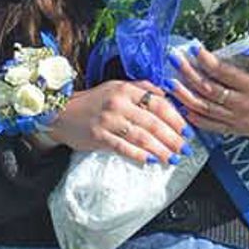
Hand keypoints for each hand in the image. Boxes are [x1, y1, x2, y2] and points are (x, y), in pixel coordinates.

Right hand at [46, 80, 191, 165]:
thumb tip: (168, 95)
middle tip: (186, 149)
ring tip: (173, 159)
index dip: (176, 118)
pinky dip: (139, 156)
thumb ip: (142, 88)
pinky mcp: (99, 136)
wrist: (61, 113)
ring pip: (141, 137)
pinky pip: (124, 148)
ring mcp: (108, 120)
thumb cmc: (94, 102)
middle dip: (173, 138)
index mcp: (126, 89)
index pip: (158, 103)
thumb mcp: (117, 87)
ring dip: (161, 150)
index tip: (188, 130)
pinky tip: (152, 161)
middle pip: (153, 122)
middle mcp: (118, 103)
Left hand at [168, 48, 248, 137]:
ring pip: (205, 108)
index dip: (207, 60)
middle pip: (209, 89)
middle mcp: (243, 105)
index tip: (194, 48)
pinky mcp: (233, 130)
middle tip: (174, 60)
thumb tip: (244, 50)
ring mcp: (236, 120)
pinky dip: (194, 117)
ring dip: (185, 95)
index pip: (225, 73)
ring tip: (170, 83)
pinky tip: (181, 106)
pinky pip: (209, 125)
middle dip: (189, 74)